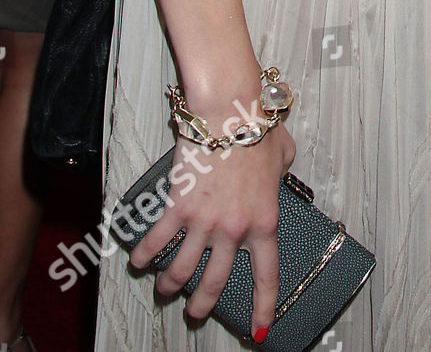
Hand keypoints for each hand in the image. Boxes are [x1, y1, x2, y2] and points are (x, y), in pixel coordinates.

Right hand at [131, 120, 295, 333]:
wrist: (229, 112)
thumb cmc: (257, 127)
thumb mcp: (283, 155)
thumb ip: (282, 171)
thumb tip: (280, 169)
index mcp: (264, 220)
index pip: (266, 274)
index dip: (263, 305)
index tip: (261, 327)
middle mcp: (234, 229)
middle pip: (217, 282)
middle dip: (203, 304)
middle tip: (196, 313)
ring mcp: (205, 222)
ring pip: (183, 271)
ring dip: (171, 286)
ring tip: (165, 291)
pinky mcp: (178, 208)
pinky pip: (158, 242)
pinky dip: (145, 256)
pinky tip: (139, 263)